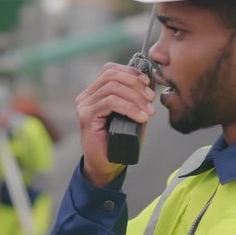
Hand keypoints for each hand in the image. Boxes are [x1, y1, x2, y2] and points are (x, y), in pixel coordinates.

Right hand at [75, 62, 155, 186]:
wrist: (107, 164)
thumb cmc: (120, 140)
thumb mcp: (131, 114)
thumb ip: (136, 98)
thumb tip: (150, 82)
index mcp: (95, 92)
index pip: (110, 70)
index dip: (130, 71)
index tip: (148, 83)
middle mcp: (87, 96)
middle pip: (111, 75)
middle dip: (135, 83)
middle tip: (151, 98)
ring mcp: (85, 106)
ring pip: (112, 88)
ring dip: (135, 97)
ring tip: (148, 111)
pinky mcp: (87, 117)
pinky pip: (110, 103)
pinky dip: (129, 108)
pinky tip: (141, 117)